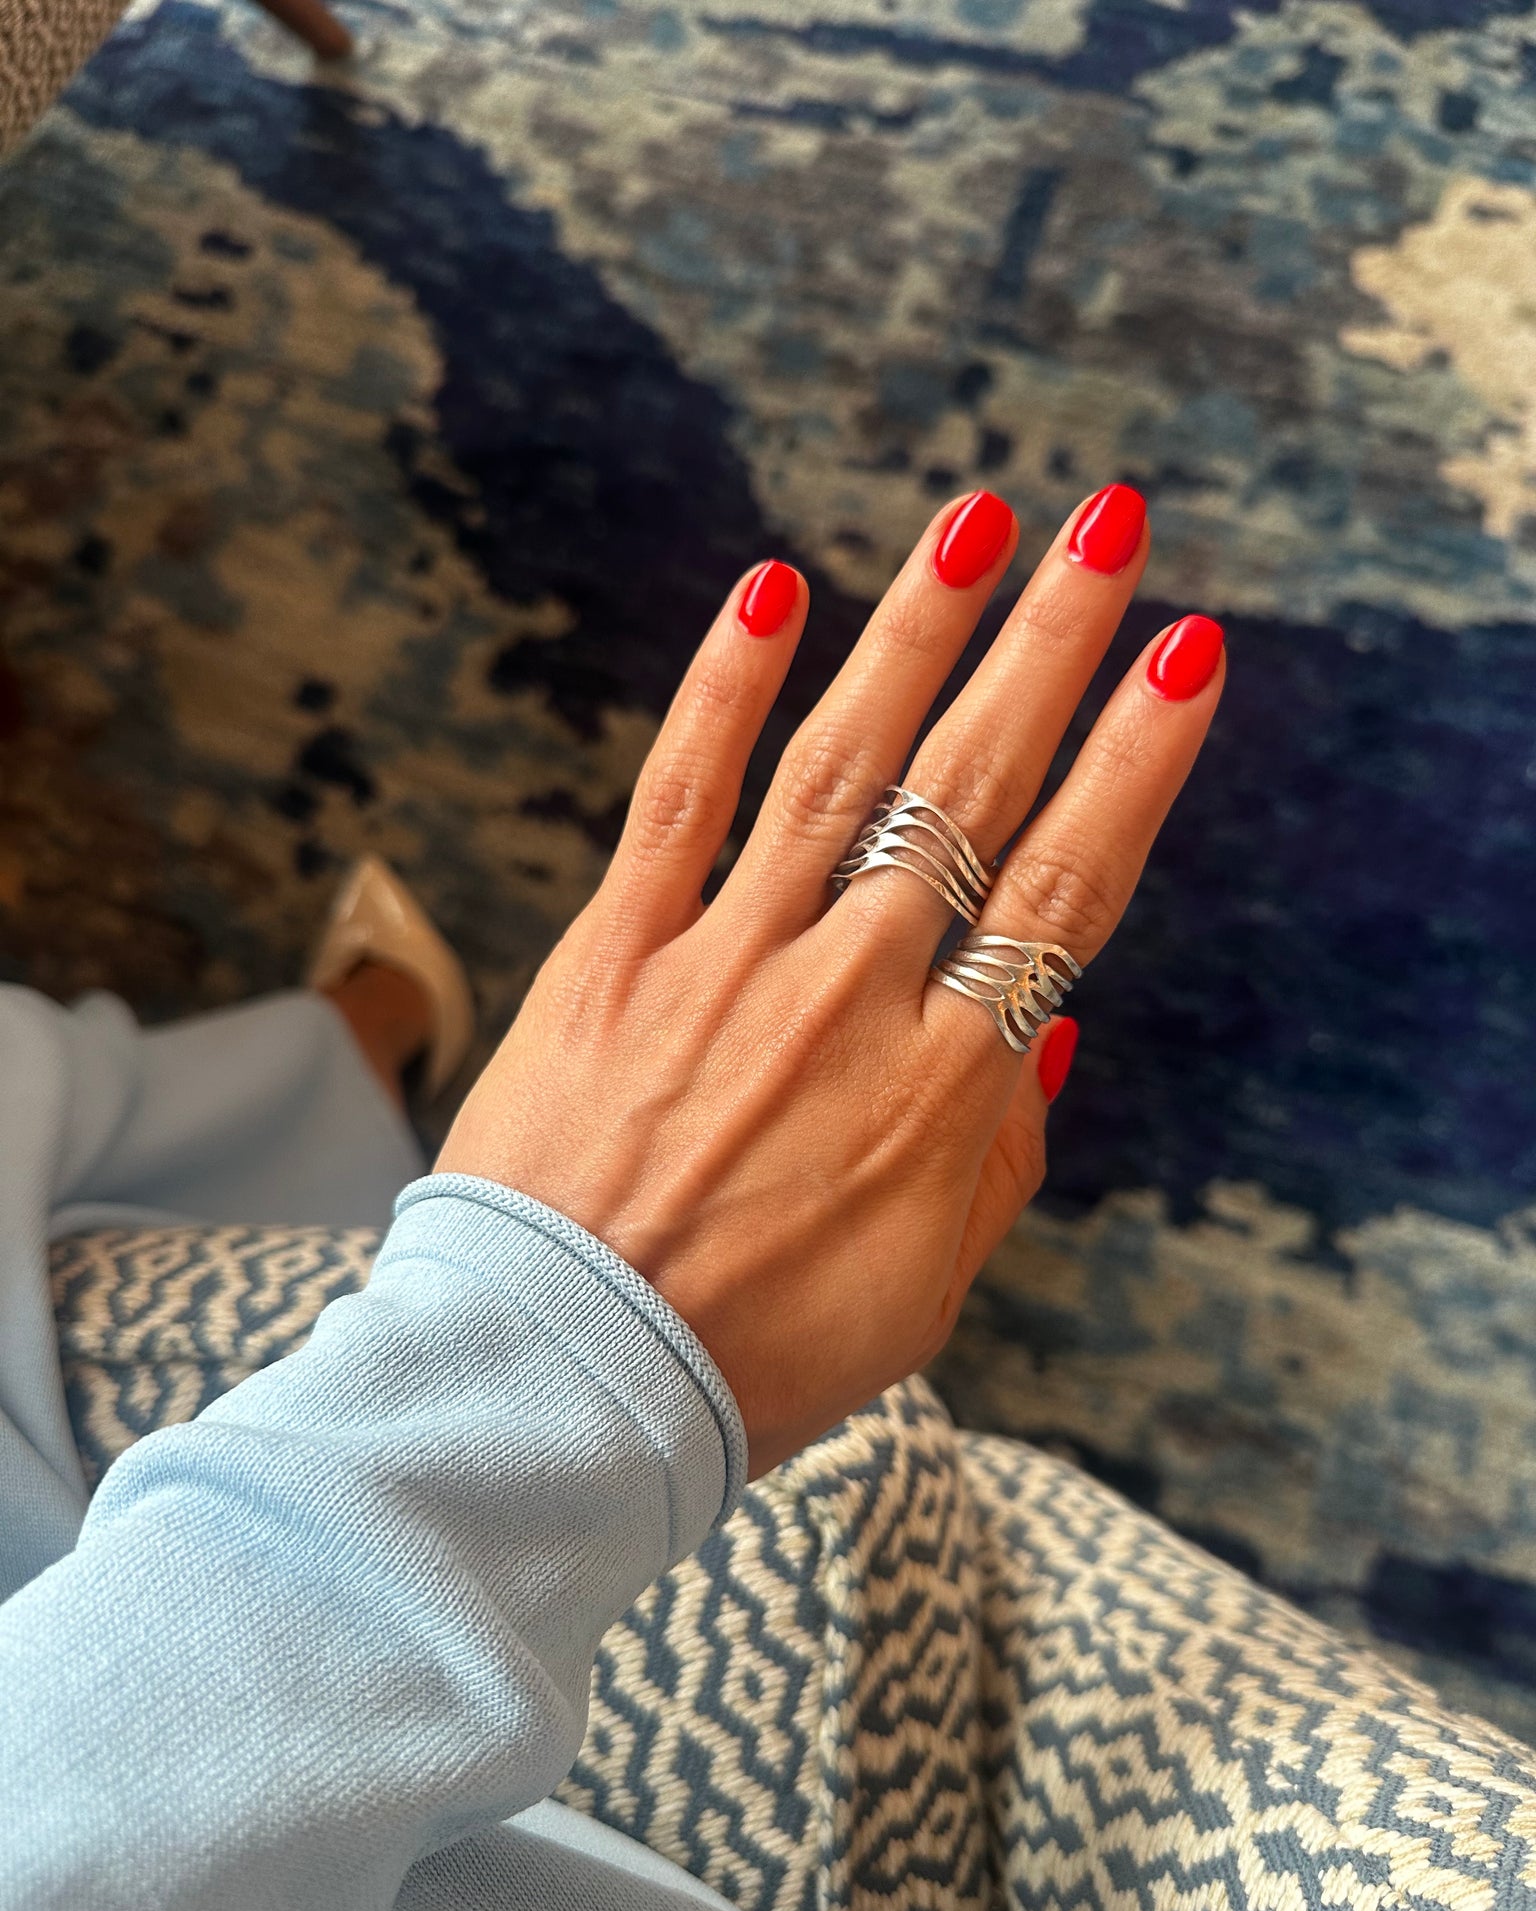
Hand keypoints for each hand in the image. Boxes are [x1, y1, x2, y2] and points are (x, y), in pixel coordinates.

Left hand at [436, 487, 1224, 1476]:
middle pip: (974, 790)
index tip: (1187, 657)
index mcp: (946, 1086)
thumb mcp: (925, 1292)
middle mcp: (851, 994)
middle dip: (1053, 647)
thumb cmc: (755, 1359)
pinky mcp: (613, 954)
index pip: (1070, 889)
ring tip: (980, 519)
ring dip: (918, 631)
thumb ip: (998, 1157)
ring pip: (843, 763)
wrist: (563, 1388)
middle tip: (1111, 529)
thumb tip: (1047, 1034)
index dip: (1136, 764)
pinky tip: (771, 591)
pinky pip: (679, 800)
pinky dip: (722, 693)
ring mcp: (728, 961)